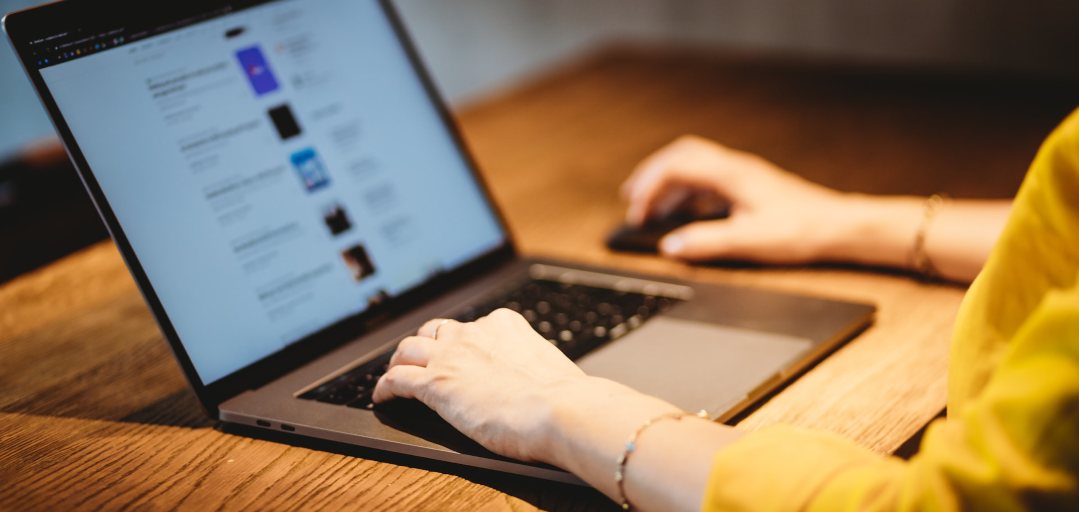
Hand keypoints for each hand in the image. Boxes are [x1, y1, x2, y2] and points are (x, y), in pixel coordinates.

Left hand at [372, 309, 589, 461]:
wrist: (559, 410)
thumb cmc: (565, 398)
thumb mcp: (549, 368)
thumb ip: (533, 368)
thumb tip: (540, 383)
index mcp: (505, 325)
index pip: (473, 327)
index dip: (461, 341)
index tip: (460, 353)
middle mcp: (474, 334)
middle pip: (436, 331)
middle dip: (428, 343)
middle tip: (423, 358)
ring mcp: (450, 356)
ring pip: (409, 348)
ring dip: (401, 359)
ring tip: (397, 371)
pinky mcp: (434, 383)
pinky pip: (396, 378)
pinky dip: (385, 386)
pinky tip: (382, 396)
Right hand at [622, 135, 852, 263]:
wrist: (840, 227)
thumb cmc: (802, 229)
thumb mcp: (749, 241)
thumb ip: (706, 243)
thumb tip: (670, 246)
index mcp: (731, 174)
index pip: (676, 166)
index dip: (649, 187)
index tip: (638, 212)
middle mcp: (735, 168)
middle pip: (681, 155)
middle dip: (651, 174)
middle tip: (632, 198)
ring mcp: (742, 175)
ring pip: (694, 165)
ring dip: (669, 183)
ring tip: (652, 208)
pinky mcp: (750, 186)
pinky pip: (708, 179)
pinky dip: (687, 192)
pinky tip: (686, 214)